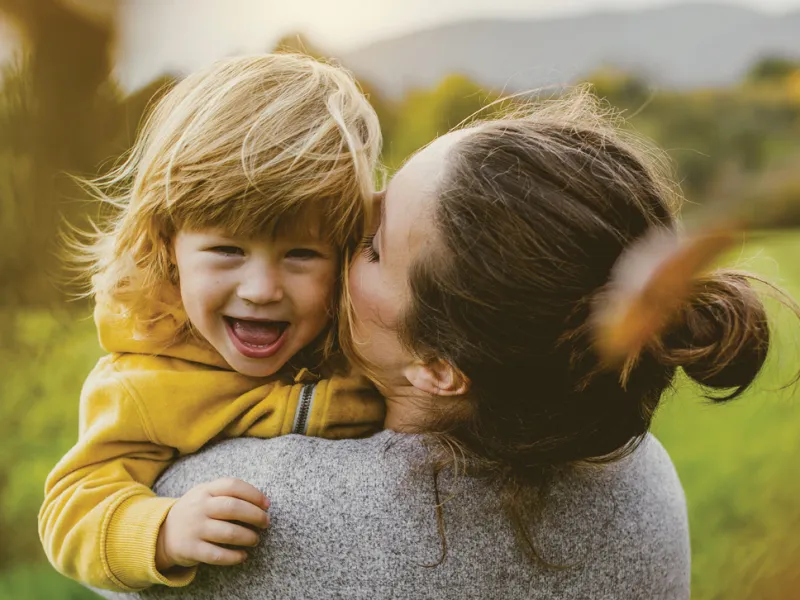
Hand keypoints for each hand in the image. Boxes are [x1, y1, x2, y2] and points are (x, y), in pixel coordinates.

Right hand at [155, 477, 269, 572]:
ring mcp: (194, 528)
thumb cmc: (196, 511)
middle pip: (233, 508)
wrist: (162, 532)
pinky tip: (243, 556)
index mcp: (205, 490)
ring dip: (248, 537)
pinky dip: (234, 557)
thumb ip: (228, 493)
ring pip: (228, 533)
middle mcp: (199, 507)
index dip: (254, 494)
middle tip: (265, 523)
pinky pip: (217, 555)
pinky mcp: (191, 549)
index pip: (233, 485)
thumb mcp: (206, 494)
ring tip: (255, 539)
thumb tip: (262, 502)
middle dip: (255, 516)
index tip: (267, 504)